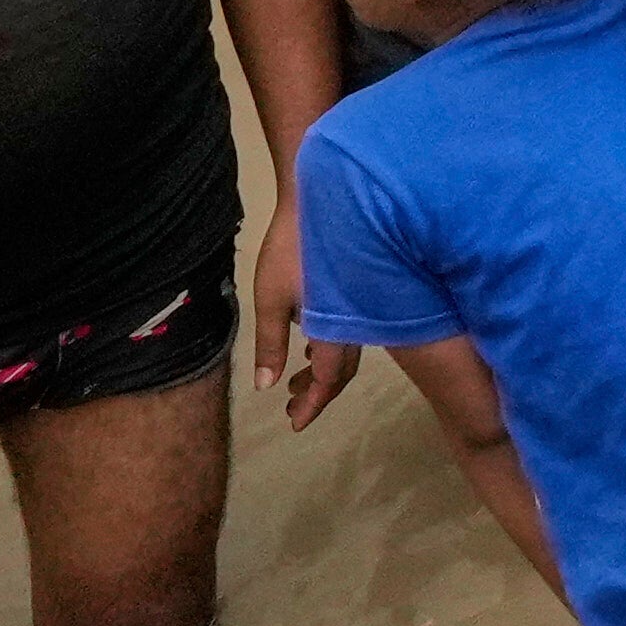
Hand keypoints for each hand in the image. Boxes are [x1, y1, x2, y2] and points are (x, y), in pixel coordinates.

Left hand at [251, 202, 347, 424]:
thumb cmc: (290, 251)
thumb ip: (270, 345)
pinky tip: (310, 342)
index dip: (312, 405)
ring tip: (293, 382)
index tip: (294, 424)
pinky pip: (348, 335)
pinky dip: (328, 350)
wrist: (324, 202)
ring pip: (345, 354)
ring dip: (320, 372)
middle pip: (340, 373)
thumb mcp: (269, 300)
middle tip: (291, 408)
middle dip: (316, 394)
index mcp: (334, 332)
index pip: (327, 381)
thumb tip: (266, 386)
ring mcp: (358, 309)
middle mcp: (353, 326)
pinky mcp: (355, 293)